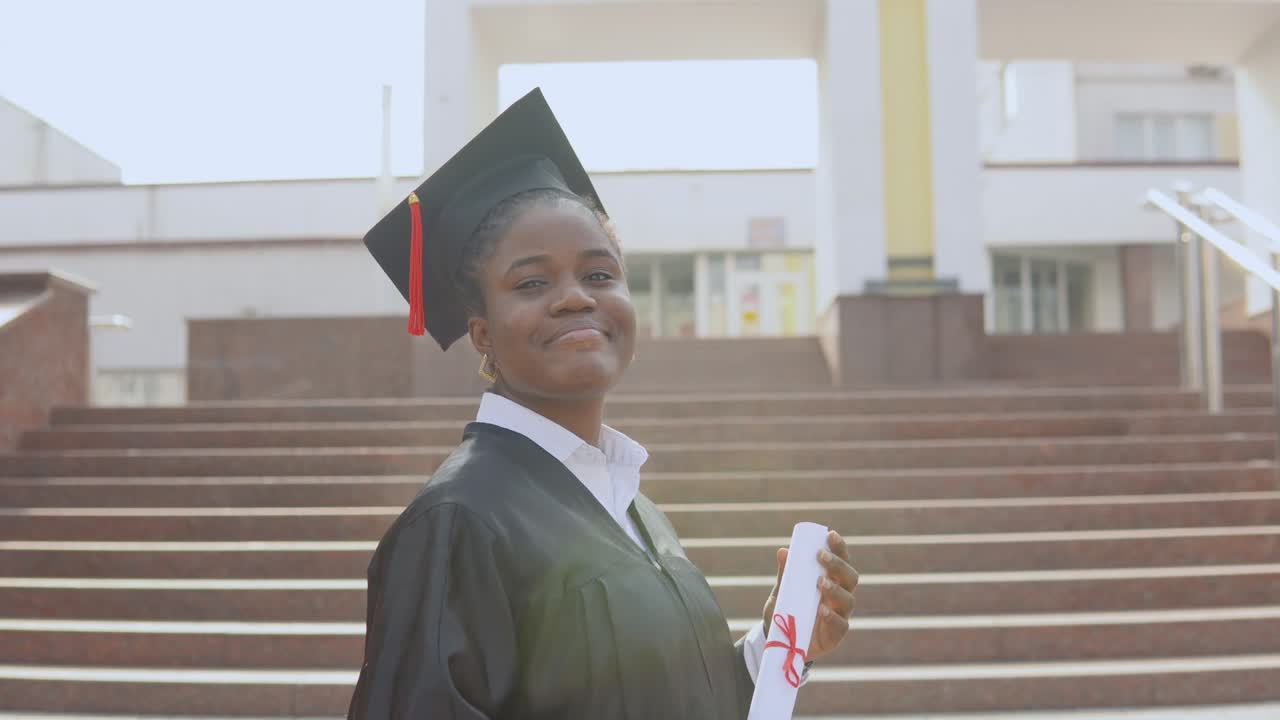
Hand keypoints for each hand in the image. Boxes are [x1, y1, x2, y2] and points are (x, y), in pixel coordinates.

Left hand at [760, 530, 857, 661]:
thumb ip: (785, 574)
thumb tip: (782, 551)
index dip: (839, 547)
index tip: (830, 535)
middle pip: (850, 577)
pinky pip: (840, 624)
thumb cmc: (788, 611)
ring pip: (848, 599)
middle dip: (838, 564)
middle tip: (821, 556)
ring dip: (835, 589)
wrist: (783, 643)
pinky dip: (831, 616)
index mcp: (832, 580)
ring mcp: (841, 615)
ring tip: (820, 583)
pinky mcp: (836, 635)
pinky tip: (821, 610)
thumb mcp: (782, 592)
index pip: (842, 560)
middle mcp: (841, 596)